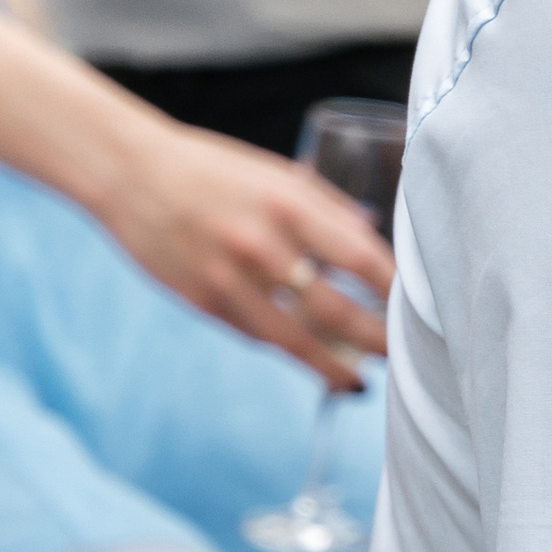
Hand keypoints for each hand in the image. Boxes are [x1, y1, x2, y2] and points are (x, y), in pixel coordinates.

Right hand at [103, 117, 392, 384]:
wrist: (131, 175)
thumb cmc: (214, 170)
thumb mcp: (277, 175)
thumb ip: (327, 208)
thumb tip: (373, 237)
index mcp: (289, 205)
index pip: (362, 258)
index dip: (396, 290)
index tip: (421, 306)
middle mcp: (262, 247)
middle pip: (337, 311)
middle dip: (377, 340)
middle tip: (402, 356)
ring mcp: (230, 280)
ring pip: (295, 341)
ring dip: (333, 366)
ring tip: (360, 380)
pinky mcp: (204, 302)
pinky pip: (257, 336)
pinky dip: (288, 352)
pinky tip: (312, 361)